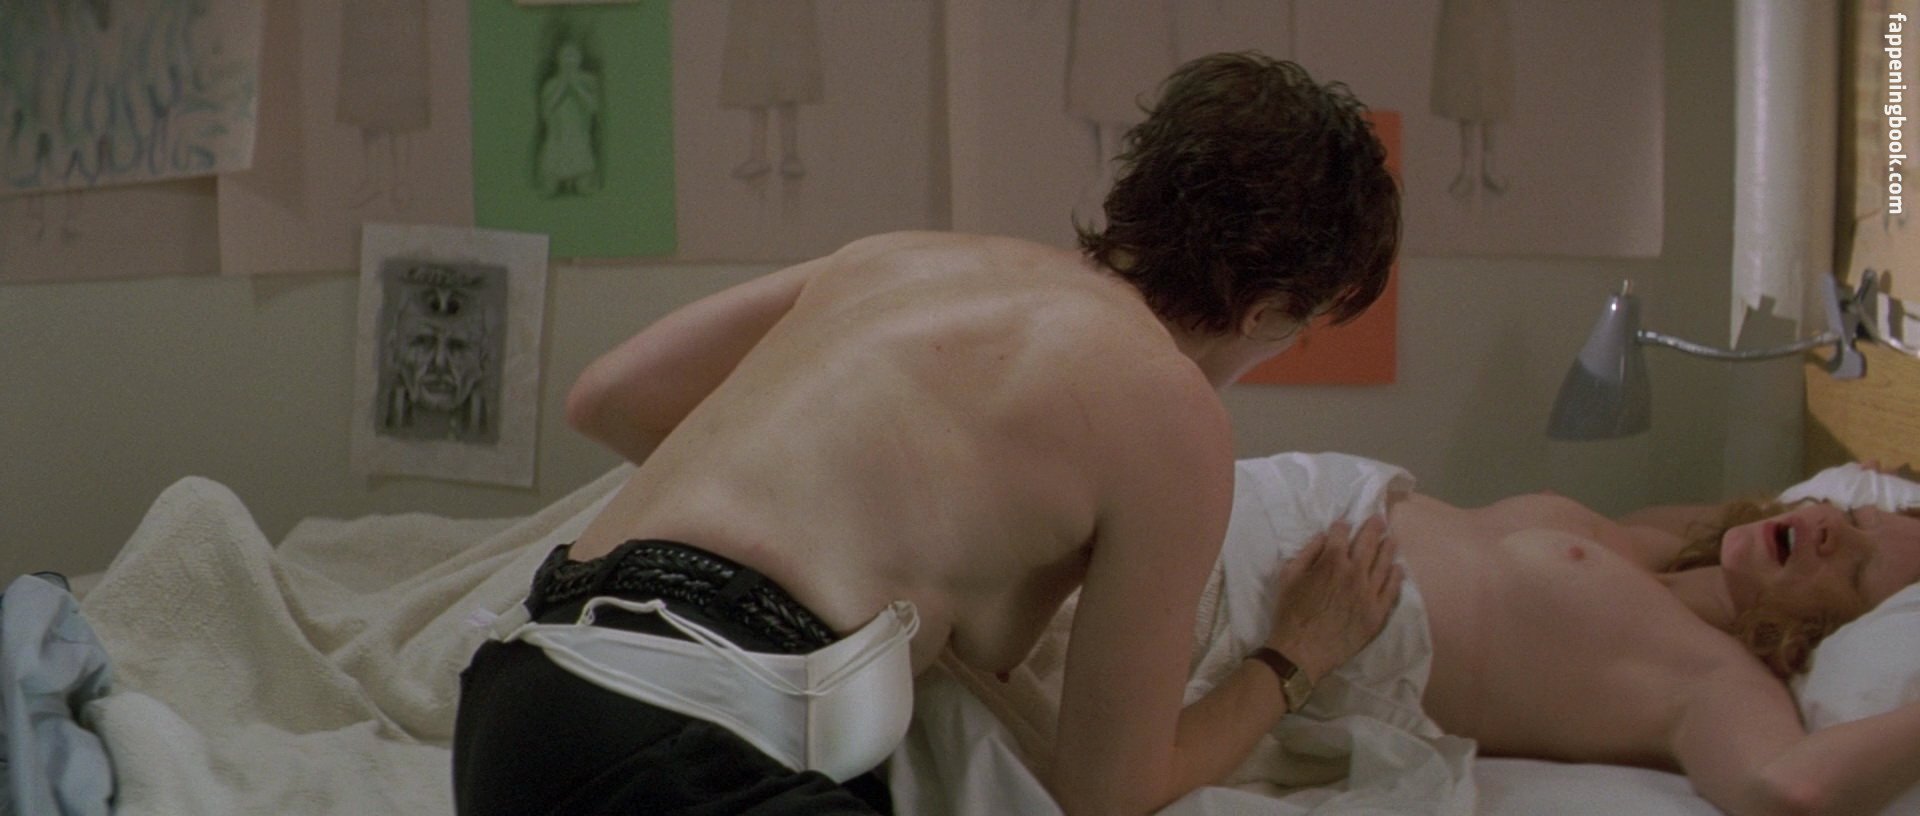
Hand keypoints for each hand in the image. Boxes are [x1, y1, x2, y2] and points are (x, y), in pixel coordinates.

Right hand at [1263, 516, 1401, 683]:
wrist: (1301, 651)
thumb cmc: (1290, 613)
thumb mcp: (1288, 577)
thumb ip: (1307, 553)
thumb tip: (1323, 537)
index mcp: (1331, 561)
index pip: (1341, 534)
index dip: (1342, 526)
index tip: (1345, 524)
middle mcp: (1355, 572)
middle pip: (1368, 543)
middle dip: (1374, 528)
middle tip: (1380, 519)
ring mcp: (1369, 593)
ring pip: (1384, 564)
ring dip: (1388, 548)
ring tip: (1392, 539)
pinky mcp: (1377, 612)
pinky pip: (1391, 590)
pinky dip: (1396, 576)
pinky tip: (1398, 568)